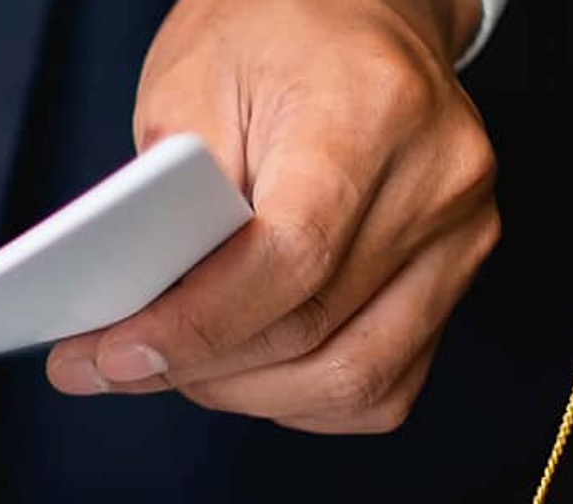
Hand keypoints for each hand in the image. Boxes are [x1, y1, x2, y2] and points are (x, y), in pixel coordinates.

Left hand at [45, 0, 499, 433]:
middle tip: (111, 369)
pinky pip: (388, 380)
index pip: (289, 258)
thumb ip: (167, 197)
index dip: (196, 326)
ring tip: (176, 370)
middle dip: (198, 368)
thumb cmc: (269, 32)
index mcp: (370, 115)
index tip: (114, 357)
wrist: (359, 7)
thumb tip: (134, 315)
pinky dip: (307, 396)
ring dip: (248, 393)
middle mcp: (436, 180)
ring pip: (356, 375)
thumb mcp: (189, 80)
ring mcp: (460, 231)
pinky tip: (248, 371)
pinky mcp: (457, 270)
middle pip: (314, 328)